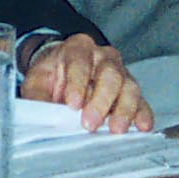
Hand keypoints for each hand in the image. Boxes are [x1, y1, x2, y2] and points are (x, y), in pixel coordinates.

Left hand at [21, 36, 153, 130]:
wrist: (63, 73)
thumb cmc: (51, 76)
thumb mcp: (36, 82)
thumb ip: (37, 97)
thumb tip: (39, 117)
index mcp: (78, 48)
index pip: (80, 62)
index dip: (78, 83)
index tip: (73, 105)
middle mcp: (103, 57)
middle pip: (109, 74)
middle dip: (101, 100)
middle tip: (91, 123)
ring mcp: (120, 72)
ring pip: (129, 86)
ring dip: (124, 109)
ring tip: (117, 129)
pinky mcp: (130, 90)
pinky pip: (141, 101)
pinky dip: (142, 114)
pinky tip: (142, 126)